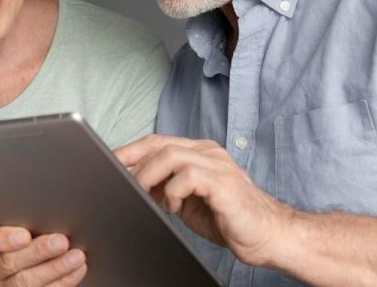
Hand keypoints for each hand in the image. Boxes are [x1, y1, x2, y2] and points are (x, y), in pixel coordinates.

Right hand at [0, 226, 87, 286]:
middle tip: (61, 241)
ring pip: (26, 282)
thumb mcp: (15, 230)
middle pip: (9, 263)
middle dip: (37, 252)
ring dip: (55, 268)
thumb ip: (23, 223)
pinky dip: (63, 281)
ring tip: (76, 256)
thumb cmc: (21, 242)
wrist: (24, 266)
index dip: (2, 239)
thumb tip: (49, 214)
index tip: (25, 235)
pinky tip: (77, 269)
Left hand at [115, 134, 294, 265]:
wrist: (268, 234)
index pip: (158, 142)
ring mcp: (217, 165)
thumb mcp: (187, 201)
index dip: (131, 150)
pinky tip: (173, 207)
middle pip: (160, 144)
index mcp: (200, 153)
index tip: (109, 162)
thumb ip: (165, 188)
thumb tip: (135, 184)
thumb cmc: (228, 218)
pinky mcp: (223, 183)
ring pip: (170, 156)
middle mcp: (208, 153)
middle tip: (120, 181)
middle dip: (133, 161)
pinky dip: (172, 191)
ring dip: (149, 176)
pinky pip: (188, 176)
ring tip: (144, 194)